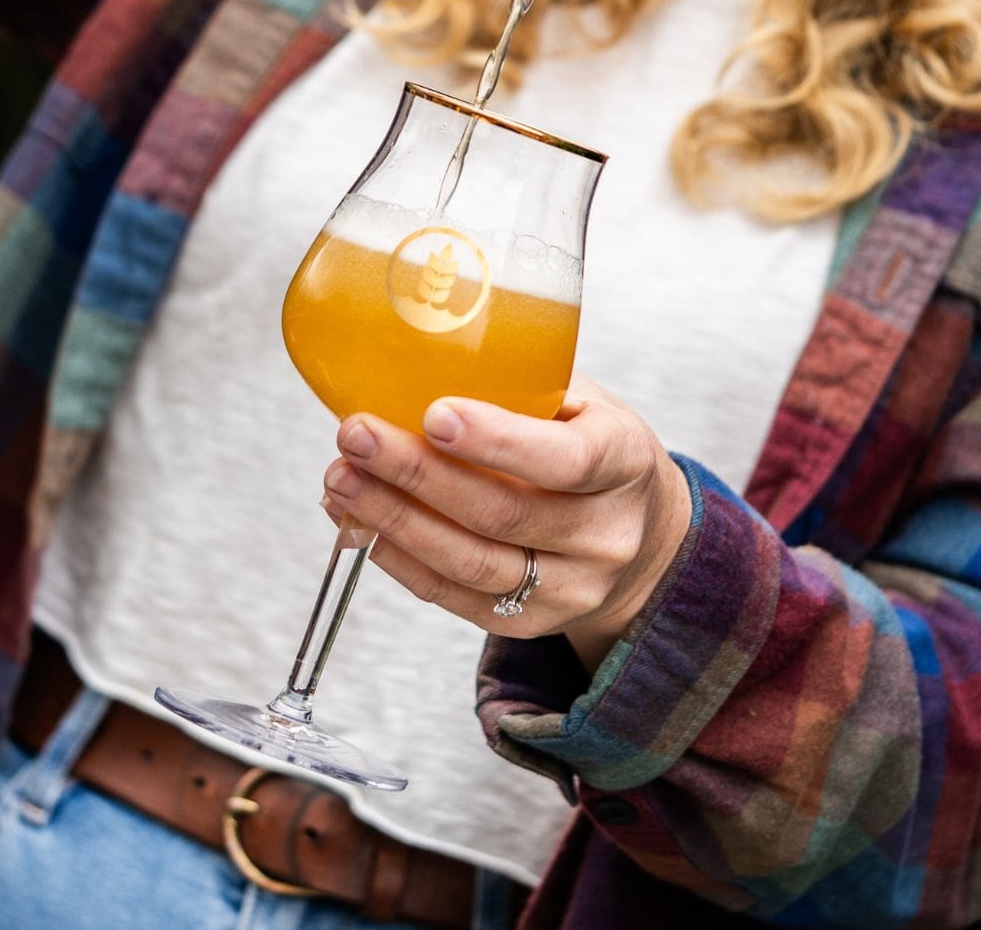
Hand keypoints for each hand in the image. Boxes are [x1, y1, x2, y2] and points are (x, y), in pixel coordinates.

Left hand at [320, 374, 692, 672]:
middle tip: (356, 434)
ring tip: (340, 479)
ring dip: (392, 520)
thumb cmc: (590, 442)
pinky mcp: (530, 621)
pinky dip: (398, 559)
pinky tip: (358, 520)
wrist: (639, 531)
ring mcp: (571, 588)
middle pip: (502, 514)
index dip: (498, 441)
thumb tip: (411, 358)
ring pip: (470, 563)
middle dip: (416, 473)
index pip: (567, 459)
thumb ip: (520, 385)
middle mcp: (605, 535)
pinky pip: (454, 597)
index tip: (433, 413)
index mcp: (624, 461)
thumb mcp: (581, 400)